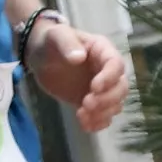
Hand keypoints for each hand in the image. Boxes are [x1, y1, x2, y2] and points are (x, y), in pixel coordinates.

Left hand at [28, 19, 132, 134]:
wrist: (41, 56)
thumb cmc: (51, 41)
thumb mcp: (57, 36)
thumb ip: (68, 44)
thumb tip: (78, 57)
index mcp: (103, 51)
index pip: (116, 65)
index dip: (109, 78)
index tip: (94, 87)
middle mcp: (107, 70)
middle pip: (121, 88)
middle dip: (107, 99)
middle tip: (86, 104)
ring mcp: (101, 88)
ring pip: (115, 104)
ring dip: (102, 113)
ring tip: (81, 116)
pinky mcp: (92, 101)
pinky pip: (103, 115)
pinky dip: (97, 123)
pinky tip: (84, 125)